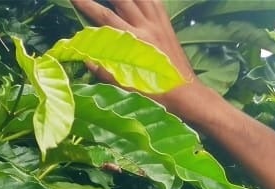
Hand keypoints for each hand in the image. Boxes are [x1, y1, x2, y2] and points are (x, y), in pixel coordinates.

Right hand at [69, 0, 196, 98]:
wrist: (187, 94)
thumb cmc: (158, 95)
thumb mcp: (128, 87)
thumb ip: (106, 72)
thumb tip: (87, 59)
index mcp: (134, 42)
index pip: (105, 18)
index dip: (87, 5)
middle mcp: (146, 28)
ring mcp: (158, 24)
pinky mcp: (166, 25)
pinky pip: (155, 1)